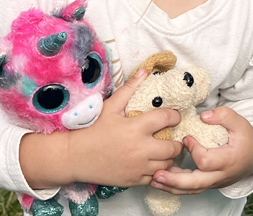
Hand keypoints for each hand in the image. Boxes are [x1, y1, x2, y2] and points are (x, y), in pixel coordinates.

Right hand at [20, 69, 183, 188]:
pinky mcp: (133, 181)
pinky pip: (155, 178)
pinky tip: (154, 163)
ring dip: (169, 157)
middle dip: (177, 142)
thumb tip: (145, 71)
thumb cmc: (93, 130)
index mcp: (136, 128)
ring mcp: (138, 167)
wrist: (75, 157)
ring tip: (165, 151)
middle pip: (173, 147)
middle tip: (174, 137)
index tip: (175, 116)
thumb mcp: (110, 107)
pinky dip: (158, 171)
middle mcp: (140, 149)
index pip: (167, 119)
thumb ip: (129, 89)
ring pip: (167, 164)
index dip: (175, 116)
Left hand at [150, 108, 252, 194]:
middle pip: (196, 184)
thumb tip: (204, 116)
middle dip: (175, 180)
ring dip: (171, 187)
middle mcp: (220, 175)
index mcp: (228, 160)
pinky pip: (190, 190)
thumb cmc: (246, 139)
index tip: (185, 137)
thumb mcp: (240, 122)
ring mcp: (214, 183)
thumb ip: (224, 116)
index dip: (194, 150)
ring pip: (191, 190)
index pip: (206, 161)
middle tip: (157, 174)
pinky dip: (176, 187)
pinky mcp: (208, 184)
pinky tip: (161, 181)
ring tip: (153, 180)